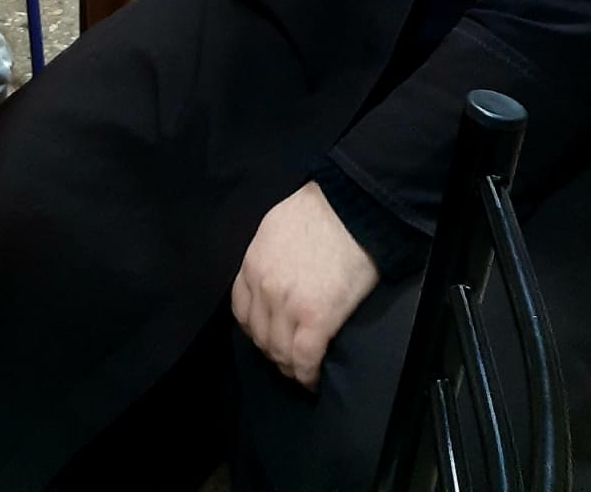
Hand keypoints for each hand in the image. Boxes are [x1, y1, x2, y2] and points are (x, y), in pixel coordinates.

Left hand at [230, 181, 379, 389]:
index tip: (268, 336)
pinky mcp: (316, 319)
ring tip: (301, 371)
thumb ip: (266, 258)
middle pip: (259, 336)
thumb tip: (272, 277)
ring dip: (289, 366)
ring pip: (279, 351)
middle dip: (272, 351)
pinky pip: (304, 359)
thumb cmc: (317, 213)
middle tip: (288, 358)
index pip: (241, 310)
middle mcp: (263, 288)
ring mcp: (287, 305)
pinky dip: (307, 375)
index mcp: (251, 264)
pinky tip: (313, 379)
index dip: (255, 329)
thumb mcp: (274, 229)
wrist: (349, 209)